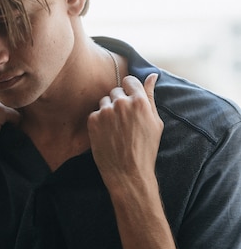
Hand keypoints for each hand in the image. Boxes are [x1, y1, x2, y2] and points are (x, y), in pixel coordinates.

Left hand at [87, 74, 162, 195]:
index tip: (130, 102)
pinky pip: (95, 113)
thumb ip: (150, 96)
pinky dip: (100, 122)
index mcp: (139, 101)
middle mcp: (121, 103)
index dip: (129, 91)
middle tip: (124, 121)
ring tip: (116, 129)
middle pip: (116, 91)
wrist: (128, 172)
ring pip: (104, 101)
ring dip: (108, 111)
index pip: (129, 81)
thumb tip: (152, 75)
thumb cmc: (145, 148)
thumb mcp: (155, 122)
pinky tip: (107, 135)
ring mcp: (105, 111)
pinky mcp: (93, 120)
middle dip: (119, 102)